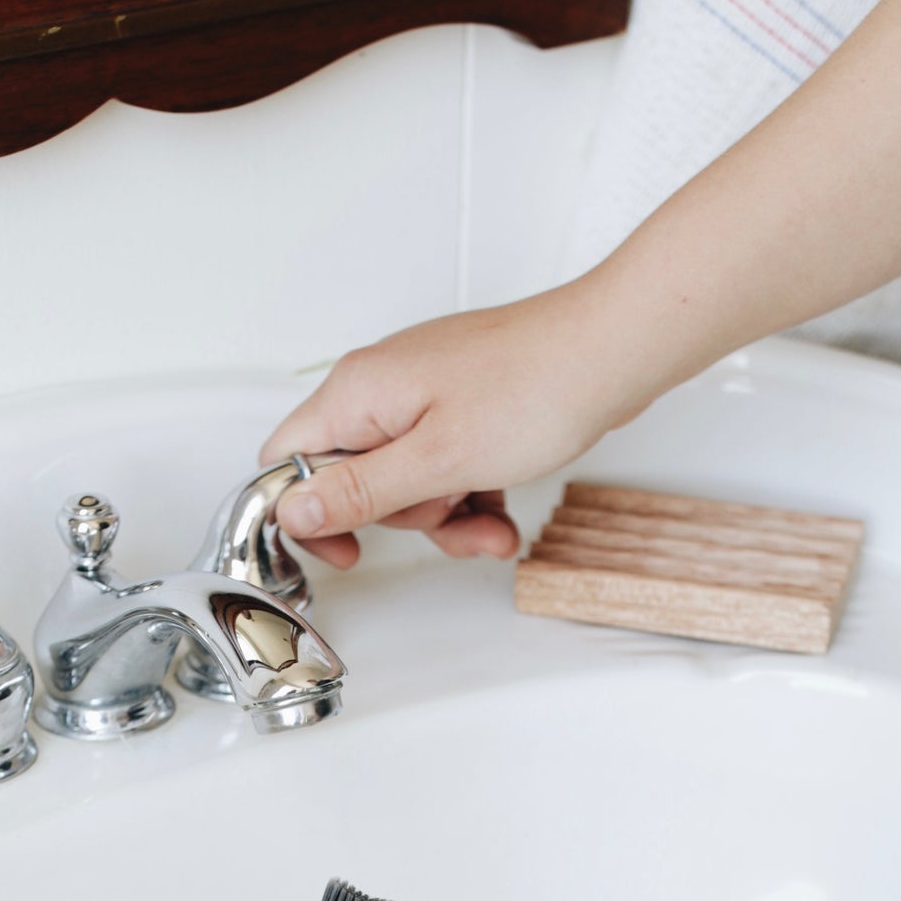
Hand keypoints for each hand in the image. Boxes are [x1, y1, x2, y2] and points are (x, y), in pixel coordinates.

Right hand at [259, 284, 643, 566]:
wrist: (614, 349)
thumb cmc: (535, 388)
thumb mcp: (437, 461)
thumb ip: (358, 491)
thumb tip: (291, 513)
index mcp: (358, 393)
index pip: (286, 460)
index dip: (305, 514)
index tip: (346, 551)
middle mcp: (382, 388)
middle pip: (354, 479)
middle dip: (404, 517)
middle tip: (449, 512)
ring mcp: (424, 394)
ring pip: (408, 481)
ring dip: (448, 516)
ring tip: (493, 524)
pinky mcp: (462, 405)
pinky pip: (446, 467)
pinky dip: (472, 494)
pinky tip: (505, 510)